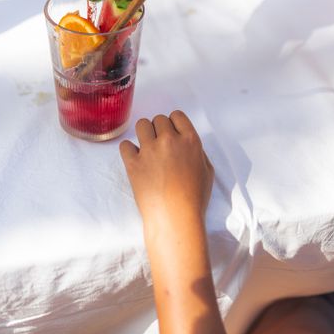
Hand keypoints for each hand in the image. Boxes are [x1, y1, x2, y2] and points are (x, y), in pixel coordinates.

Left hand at [120, 111, 214, 230]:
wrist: (175, 218)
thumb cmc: (195, 199)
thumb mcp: (208, 172)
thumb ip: (198, 152)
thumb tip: (187, 144)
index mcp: (190, 140)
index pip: (177, 115)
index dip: (174, 124)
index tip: (172, 134)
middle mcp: (169, 140)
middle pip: (159, 119)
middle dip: (159, 130)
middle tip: (160, 146)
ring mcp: (149, 150)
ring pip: (141, 125)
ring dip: (144, 134)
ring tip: (147, 149)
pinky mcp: (133, 163)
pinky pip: (125, 145)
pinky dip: (129, 151)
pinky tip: (135, 160)